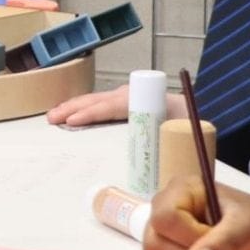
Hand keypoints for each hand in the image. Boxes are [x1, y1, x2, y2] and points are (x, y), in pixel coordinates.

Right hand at [46, 83, 187, 127]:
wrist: (196, 114)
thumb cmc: (189, 123)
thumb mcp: (186, 128)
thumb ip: (175, 137)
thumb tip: (159, 153)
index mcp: (145, 101)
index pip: (113, 106)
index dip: (92, 113)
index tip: (73, 121)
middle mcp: (132, 96)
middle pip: (98, 100)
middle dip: (73, 108)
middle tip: (53, 119)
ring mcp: (126, 99)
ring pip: (95, 100)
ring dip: (73, 107)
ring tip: (53, 116)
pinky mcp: (123, 106)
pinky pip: (99, 105)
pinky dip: (81, 108)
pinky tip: (68, 115)